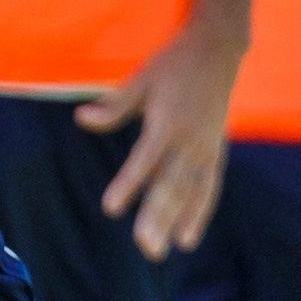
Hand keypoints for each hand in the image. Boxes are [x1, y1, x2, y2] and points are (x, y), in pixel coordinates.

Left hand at [79, 31, 240, 257]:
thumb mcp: (141, 79)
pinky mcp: (216, 152)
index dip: (129, 184)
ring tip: (164, 250)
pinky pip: (208, 188)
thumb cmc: (173, 64)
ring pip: (191, 192)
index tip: (111, 208)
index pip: (145, 159)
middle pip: (172, 184)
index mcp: (168, 120)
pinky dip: (199, 213)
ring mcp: (206, 148)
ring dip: (178, 222)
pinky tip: (186, 238)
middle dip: (157, 217)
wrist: (219, 50)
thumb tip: (81, 119)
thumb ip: (115, 105)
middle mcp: (190, 139)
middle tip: (144, 246)